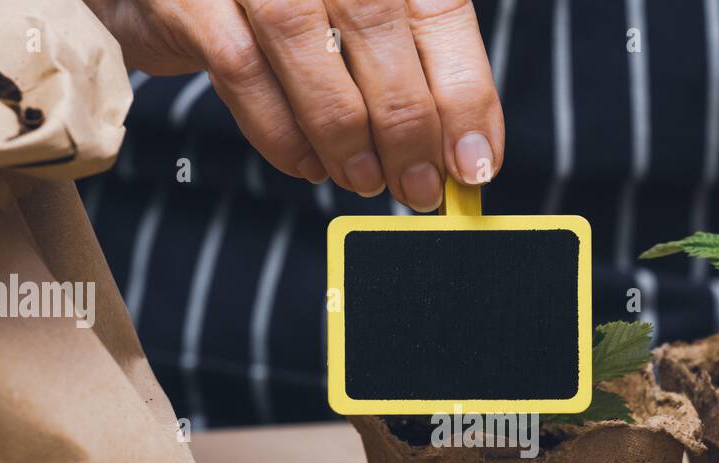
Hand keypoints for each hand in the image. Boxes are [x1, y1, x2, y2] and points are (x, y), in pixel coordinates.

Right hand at [85, 0, 503, 209]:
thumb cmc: (280, 5)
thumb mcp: (354, 18)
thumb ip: (409, 66)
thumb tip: (464, 149)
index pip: (439, 7)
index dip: (465, 92)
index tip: (475, 162)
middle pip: (379, 26)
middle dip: (408, 126)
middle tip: (420, 187)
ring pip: (308, 51)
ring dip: (346, 136)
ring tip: (366, 180)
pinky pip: (243, 73)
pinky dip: (283, 135)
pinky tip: (311, 165)